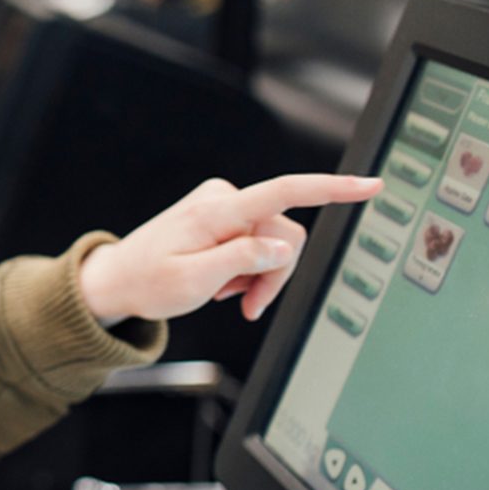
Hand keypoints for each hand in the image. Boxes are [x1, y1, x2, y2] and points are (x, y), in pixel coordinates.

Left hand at [78, 173, 381, 323]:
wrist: (119, 279)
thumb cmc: (147, 282)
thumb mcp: (193, 281)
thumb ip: (241, 261)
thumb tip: (281, 248)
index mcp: (216, 211)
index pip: (284, 192)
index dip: (331, 189)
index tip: (369, 185)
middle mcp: (223, 200)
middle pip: (285, 236)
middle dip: (273, 274)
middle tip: (246, 304)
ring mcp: (223, 206)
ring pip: (274, 244)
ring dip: (258, 275)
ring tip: (226, 292)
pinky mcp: (224, 217)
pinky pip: (257, 243)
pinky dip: (247, 269)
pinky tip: (222, 281)